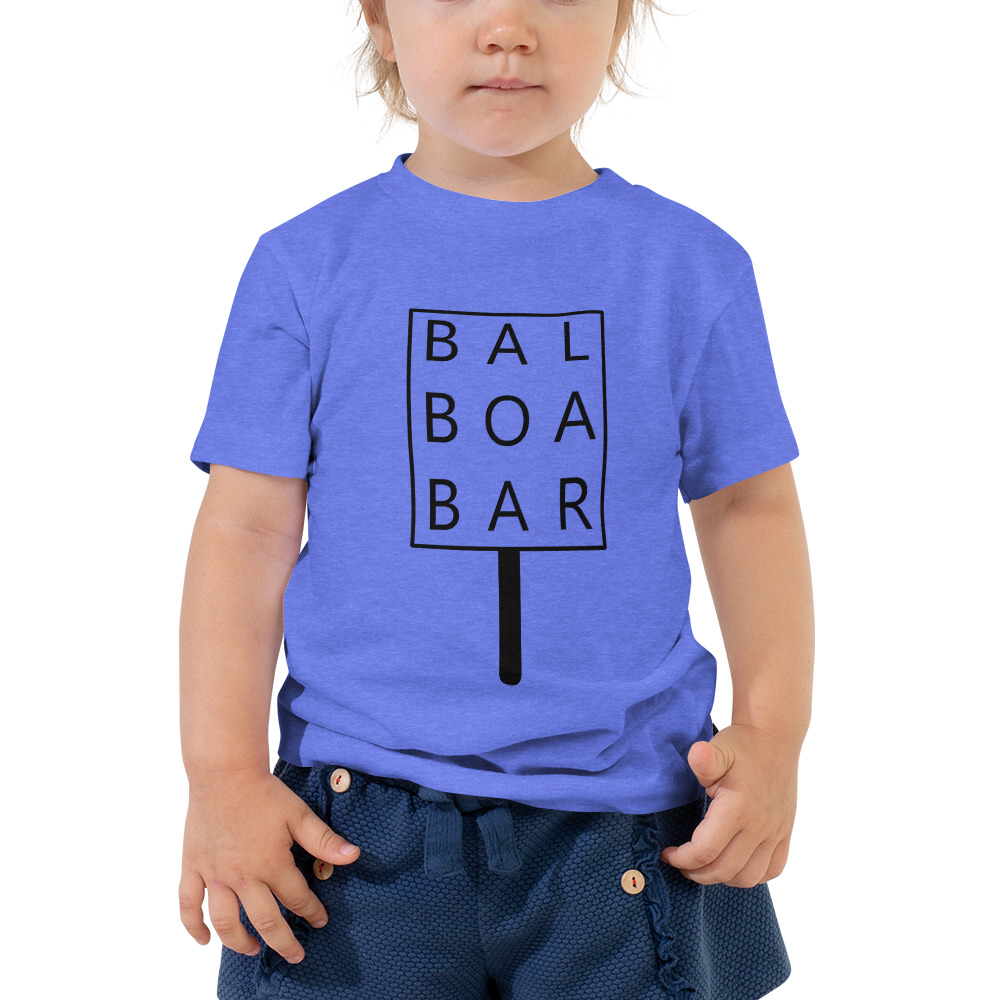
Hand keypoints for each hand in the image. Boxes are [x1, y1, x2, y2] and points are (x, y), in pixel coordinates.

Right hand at [179, 770, 359, 963]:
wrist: (224, 774)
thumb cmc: (263, 793)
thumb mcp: (298, 814)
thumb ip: (324, 840)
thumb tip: (354, 856)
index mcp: (271, 864)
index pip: (297, 898)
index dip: (312, 912)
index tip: (320, 920)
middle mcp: (242, 877)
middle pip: (264, 921)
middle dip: (283, 942)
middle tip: (295, 955)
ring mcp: (214, 875)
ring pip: (225, 922)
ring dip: (239, 942)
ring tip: (253, 950)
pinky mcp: (193, 867)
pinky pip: (188, 905)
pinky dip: (193, 927)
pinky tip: (204, 940)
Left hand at [660, 724, 797, 886]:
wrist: (775, 738)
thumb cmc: (742, 744)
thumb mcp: (719, 748)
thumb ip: (704, 760)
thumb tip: (697, 755)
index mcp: (739, 809)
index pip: (705, 851)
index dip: (682, 859)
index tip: (668, 853)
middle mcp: (760, 826)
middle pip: (724, 870)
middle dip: (696, 872)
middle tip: (681, 863)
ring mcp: (776, 832)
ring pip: (749, 877)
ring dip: (722, 878)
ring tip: (705, 866)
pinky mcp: (785, 833)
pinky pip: (773, 870)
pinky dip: (751, 875)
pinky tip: (734, 864)